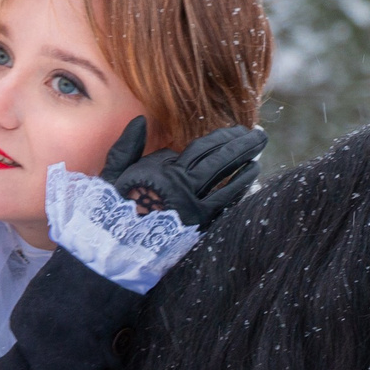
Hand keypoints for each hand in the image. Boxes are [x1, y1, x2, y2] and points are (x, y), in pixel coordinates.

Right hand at [98, 117, 267, 228]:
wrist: (112, 249)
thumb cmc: (109, 210)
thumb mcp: (113, 174)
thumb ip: (127, 146)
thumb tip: (140, 120)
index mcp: (165, 172)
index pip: (202, 148)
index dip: (222, 137)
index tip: (236, 130)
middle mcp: (183, 187)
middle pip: (221, 160)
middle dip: (242, 145)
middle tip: (260, 136)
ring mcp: (194, 208)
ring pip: (228, 181)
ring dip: (245, 165)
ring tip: (259, 154)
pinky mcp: (198, 227)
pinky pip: (224, 205)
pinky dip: (239, 190)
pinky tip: (250, 180)